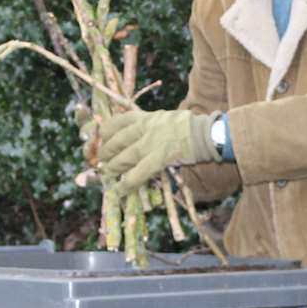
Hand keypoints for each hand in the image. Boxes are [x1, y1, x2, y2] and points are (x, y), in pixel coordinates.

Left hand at [98, 109, 216, 191]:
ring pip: (124, 157)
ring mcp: (151, 144)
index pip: (117, 122)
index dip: (105, 131)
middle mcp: (145, 128)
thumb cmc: (187, 127)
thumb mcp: (162, 118)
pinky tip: (121, 190)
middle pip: (117, 141)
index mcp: (145, 117)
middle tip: (102, 160)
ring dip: (113, 168)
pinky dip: (128, 183)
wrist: (204, 134)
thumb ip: (147, 125)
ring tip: (108, 173)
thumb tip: (133, 134)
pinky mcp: (159, 159)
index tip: (101, 138)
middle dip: (106, 152)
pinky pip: (138, 173)